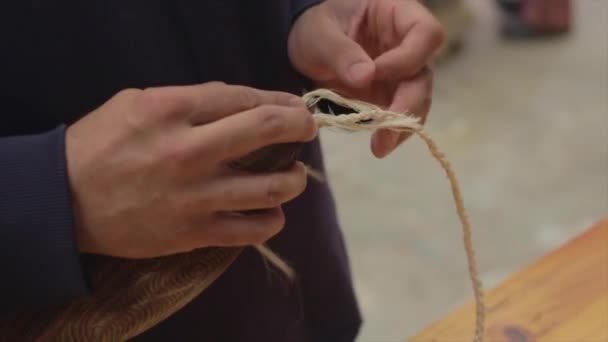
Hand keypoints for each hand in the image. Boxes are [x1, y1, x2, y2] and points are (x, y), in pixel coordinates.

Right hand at [66, 82, 316, 257]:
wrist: (65, 202)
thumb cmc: (99, 146)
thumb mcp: (136, 103)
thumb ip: (190, 99)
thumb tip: (238, 102)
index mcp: (172, 110)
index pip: (243, 98)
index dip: (277, 100)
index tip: (291, 105)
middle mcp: (189, 151)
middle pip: (265, 130)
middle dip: (299, 125)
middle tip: (308, 128)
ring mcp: (195, 196)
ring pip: (270, 187)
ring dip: (295, 179)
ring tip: (296, 176)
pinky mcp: (194, 233)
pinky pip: (251, 231)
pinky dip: (272, 221)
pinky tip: (273, 213)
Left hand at [288, 0, 443, 157]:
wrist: (307, 47)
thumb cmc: (315, 28)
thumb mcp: (318, 34)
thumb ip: (340, 52)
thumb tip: (367, 77)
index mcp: (396, 16)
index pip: (425, 34)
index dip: (408, 57)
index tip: (376, 73)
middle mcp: (407, 46)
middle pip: (424, 73)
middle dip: (408, 104)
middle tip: (386, 129)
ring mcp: (402, 73)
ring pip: (417, 100)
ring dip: (402, 125)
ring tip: (381, 146)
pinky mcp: (390, 96)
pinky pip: (399, 116)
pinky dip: (392, 132)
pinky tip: (379, 146)